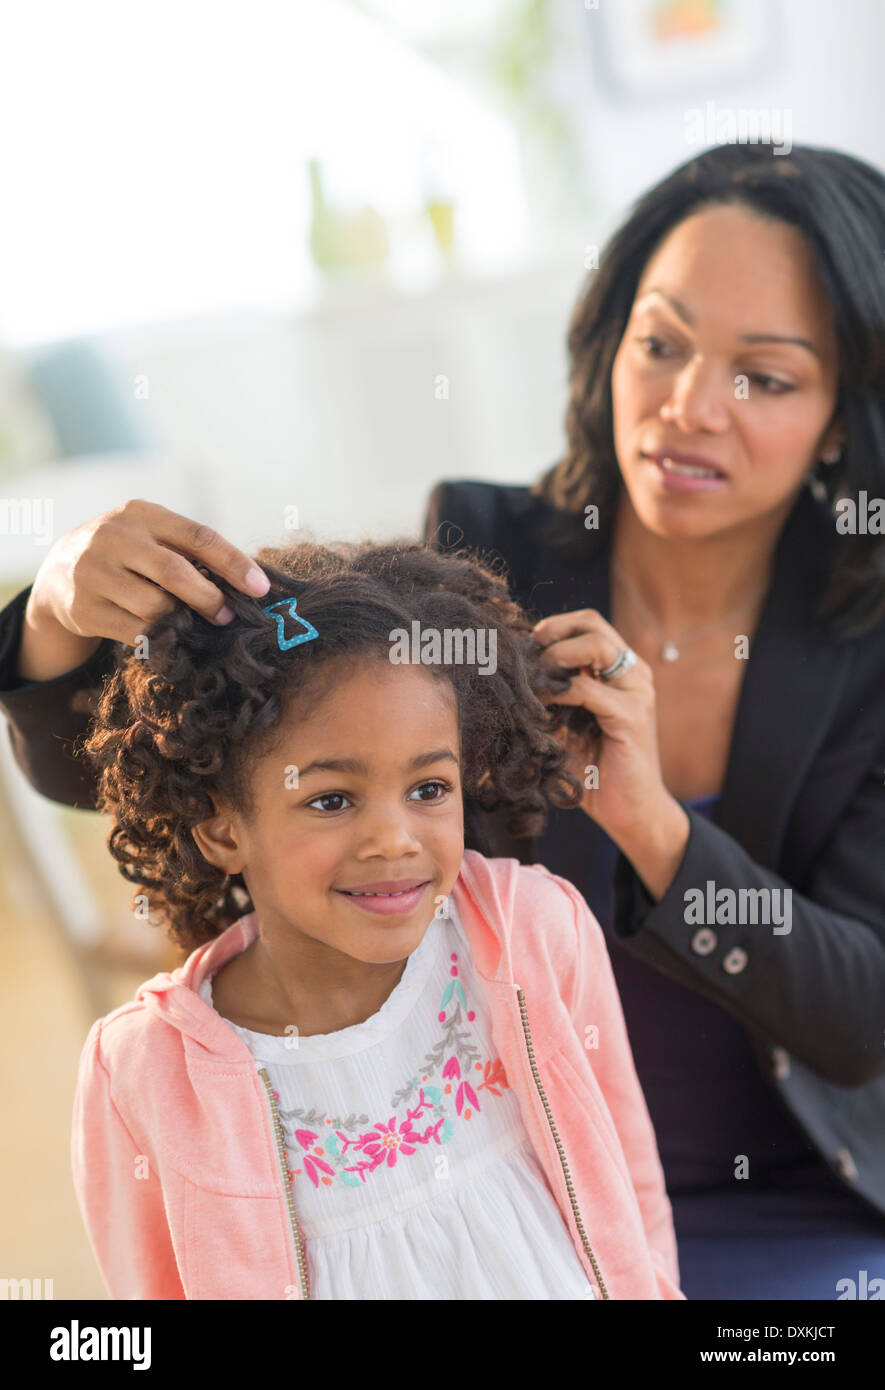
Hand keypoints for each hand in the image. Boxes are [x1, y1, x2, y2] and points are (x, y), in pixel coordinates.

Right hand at [20, 499, 270, 679]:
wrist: (59, 571)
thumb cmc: (127, 554)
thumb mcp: (151, 536)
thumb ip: (189, 551)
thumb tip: (247, 582)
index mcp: (141, 513)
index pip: (198, 535)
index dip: (234, 563)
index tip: (260, 588)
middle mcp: (113, 537)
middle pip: (175, 572)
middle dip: (209, 598)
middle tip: (227, 616)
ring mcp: (94, 573)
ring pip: (155, 607)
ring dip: (180, 621)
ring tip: (186, 622)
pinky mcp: (83, 608)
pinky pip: (135, 632)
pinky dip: (158, 637)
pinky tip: (164, 634)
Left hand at [531, 607, 676, 845]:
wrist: (629, 812)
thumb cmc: (595, 770)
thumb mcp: (567, 725)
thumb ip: (551, 697)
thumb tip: (510, 675)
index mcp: (621, 672)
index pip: (587, 624)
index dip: (552, 629)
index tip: (524, 650)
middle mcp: (634, 674)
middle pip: (591, 623)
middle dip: (551, 634)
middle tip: (525, 659)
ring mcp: (637, 692)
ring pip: (595, 645)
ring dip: (555, 657)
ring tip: (533, 681)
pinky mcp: (632, 717)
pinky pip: (588, 689)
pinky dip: (558, 693)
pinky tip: (540, 709)